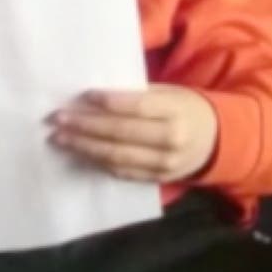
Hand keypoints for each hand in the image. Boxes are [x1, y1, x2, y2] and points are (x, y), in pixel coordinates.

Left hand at [46, 83, 218, 182]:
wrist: (214, 140)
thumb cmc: (183, 107)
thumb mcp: (168, 92)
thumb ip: (137, 94)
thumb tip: (93, 95)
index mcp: (174, 110)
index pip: (136, 106)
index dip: (107, 102)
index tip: (81, 95)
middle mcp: (170, 139)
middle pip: (120, 133)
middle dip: (85, 126)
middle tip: (57, 119)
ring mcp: (164, 164)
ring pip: (117, 156)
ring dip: (84, 147)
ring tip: (59, 137)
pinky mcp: (156, 179)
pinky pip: (122, 172)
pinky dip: (98, 162)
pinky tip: (79, 153)